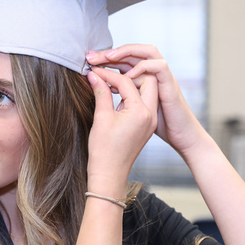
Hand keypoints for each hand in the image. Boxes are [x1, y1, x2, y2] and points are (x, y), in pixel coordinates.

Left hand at [86, 45, 204, 154]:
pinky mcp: (171, 85)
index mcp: (142, 80)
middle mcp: (153, 75)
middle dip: (113, 52)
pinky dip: (145, 66)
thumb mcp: (126, 112)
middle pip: (134, 53)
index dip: (107, 59)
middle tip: (92, 56)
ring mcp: (164, 78)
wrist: (182, 138)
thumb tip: (96, 85)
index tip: (89, 62)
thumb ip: (113, 97)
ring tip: (109, 57)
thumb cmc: (159, 126)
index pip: (124, 62)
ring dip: (129, 51)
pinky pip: (160, 67)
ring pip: (150, 52)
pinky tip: (129, 74)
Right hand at [86, 65, 157, 194]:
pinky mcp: (147, 125)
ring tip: (110, 82)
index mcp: (141, 112)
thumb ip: (101, 92)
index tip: (94, 70)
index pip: (126, 81)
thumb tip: (94, 75)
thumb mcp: (101, 117)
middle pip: (147, 80)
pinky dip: (132, 94)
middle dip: (128, 73)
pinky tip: (116, 95)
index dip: (108, 74)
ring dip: (131, 83)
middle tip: (109, 72)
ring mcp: (150, 120)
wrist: (110, 174)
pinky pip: (144, 101)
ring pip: (147, 90)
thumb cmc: (104, 150)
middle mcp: (150, 114)